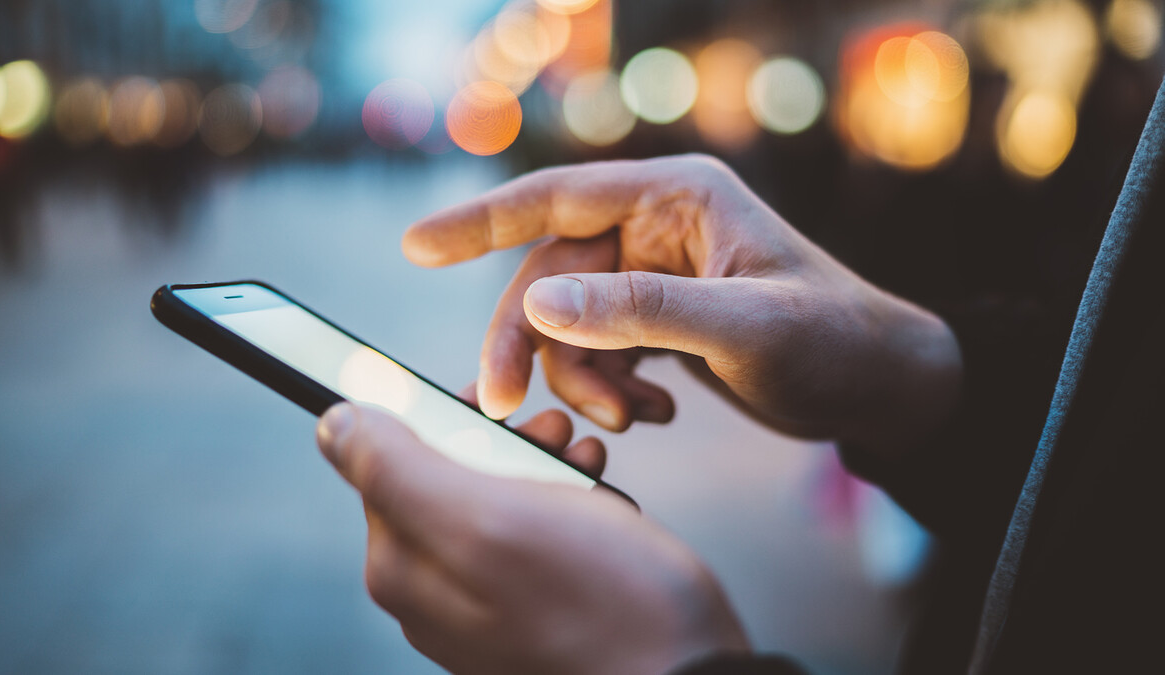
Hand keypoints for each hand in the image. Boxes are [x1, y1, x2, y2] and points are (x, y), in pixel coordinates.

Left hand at [316, 400, 748, 674]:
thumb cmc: (604, 602)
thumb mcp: (492, 516)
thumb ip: (399, 470)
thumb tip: (333, 424)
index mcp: (404, 565)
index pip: (386, 457)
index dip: (441, 414)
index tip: (495, 402)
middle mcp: (431, 592)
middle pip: (442, 476)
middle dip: (499, 440)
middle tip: (551, 430)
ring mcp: (482, 608)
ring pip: (493, 499)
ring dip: (536, 464)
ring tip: (581, 460)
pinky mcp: (530, 613)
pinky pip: (529, 536)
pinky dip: (561, 502)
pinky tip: (594, 495)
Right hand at [403, 154, 961, 454]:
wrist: (879, 387)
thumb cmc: (832, 341)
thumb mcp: (741, 328)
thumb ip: (641, 313)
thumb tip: (539, 301)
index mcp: (677, 197)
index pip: (556, 198)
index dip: (480, 222)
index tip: (415, 248)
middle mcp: (657, 227)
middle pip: (549, 276)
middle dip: (527, 343)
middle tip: (499, 405)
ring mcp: (654, 275)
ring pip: (567, 324)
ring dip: (581, 379)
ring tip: (634, 419)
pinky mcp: (659, 319)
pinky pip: (598, 351)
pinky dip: (611, 390)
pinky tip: (659, 414)